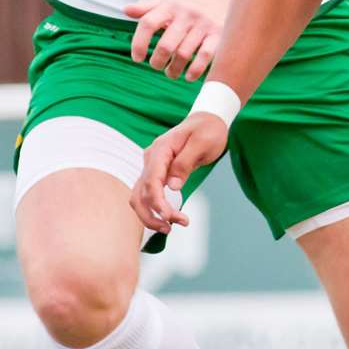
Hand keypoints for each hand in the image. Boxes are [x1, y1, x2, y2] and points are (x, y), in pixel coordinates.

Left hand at [124, 0, 223, 80]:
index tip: (137, 58)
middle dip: (158, 61)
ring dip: (174, 69)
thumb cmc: (188, 8)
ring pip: (183, 54)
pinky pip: (204, 56)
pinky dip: (195, 70)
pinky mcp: (219, 35)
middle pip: (166, 45)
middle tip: (157, 66)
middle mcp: (187, 14)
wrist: (224, 1)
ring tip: (171, 73)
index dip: (139, 43)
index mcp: (170, 6)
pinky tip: (188, 76)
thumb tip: (126, 10)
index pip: (148, 23)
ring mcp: (204, 25)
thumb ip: (147, 8)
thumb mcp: (168, 3)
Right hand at [130, 114, 228, 232]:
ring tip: (171, 227)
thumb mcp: (203, 143)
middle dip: (152, 214)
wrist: (207, 121)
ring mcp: (152, 167)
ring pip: (140, 197)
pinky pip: (149, 195)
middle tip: (173, 227)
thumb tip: (173, 186)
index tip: (170, 217)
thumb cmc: (208, 130)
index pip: (151, 180)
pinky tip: (169, 218)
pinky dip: (155, 209)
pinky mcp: (157, 174)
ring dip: (151, 215)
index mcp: (160, 150)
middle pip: (140, 193)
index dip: (157, 202)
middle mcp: (151, 159)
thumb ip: (185, 163)